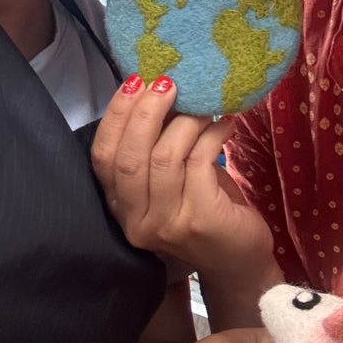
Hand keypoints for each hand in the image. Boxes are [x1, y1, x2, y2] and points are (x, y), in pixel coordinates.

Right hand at [92, 76, 272, 277]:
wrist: (239, 261)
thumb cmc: (203, 207)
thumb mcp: (169, 178)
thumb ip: (155, 143)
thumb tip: (157, 86)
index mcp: (120, 205)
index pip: (102, 157)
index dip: (115, 115)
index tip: (135, 81)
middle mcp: (136, 219)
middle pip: (130, 157)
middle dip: (146, 112)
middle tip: (168, 83)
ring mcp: (166, 224)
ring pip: (165, 157)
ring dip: (186, 121)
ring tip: (206, 105)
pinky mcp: (200, 220)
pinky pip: (199, 161)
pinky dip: (213, 134)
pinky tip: (226, 124)